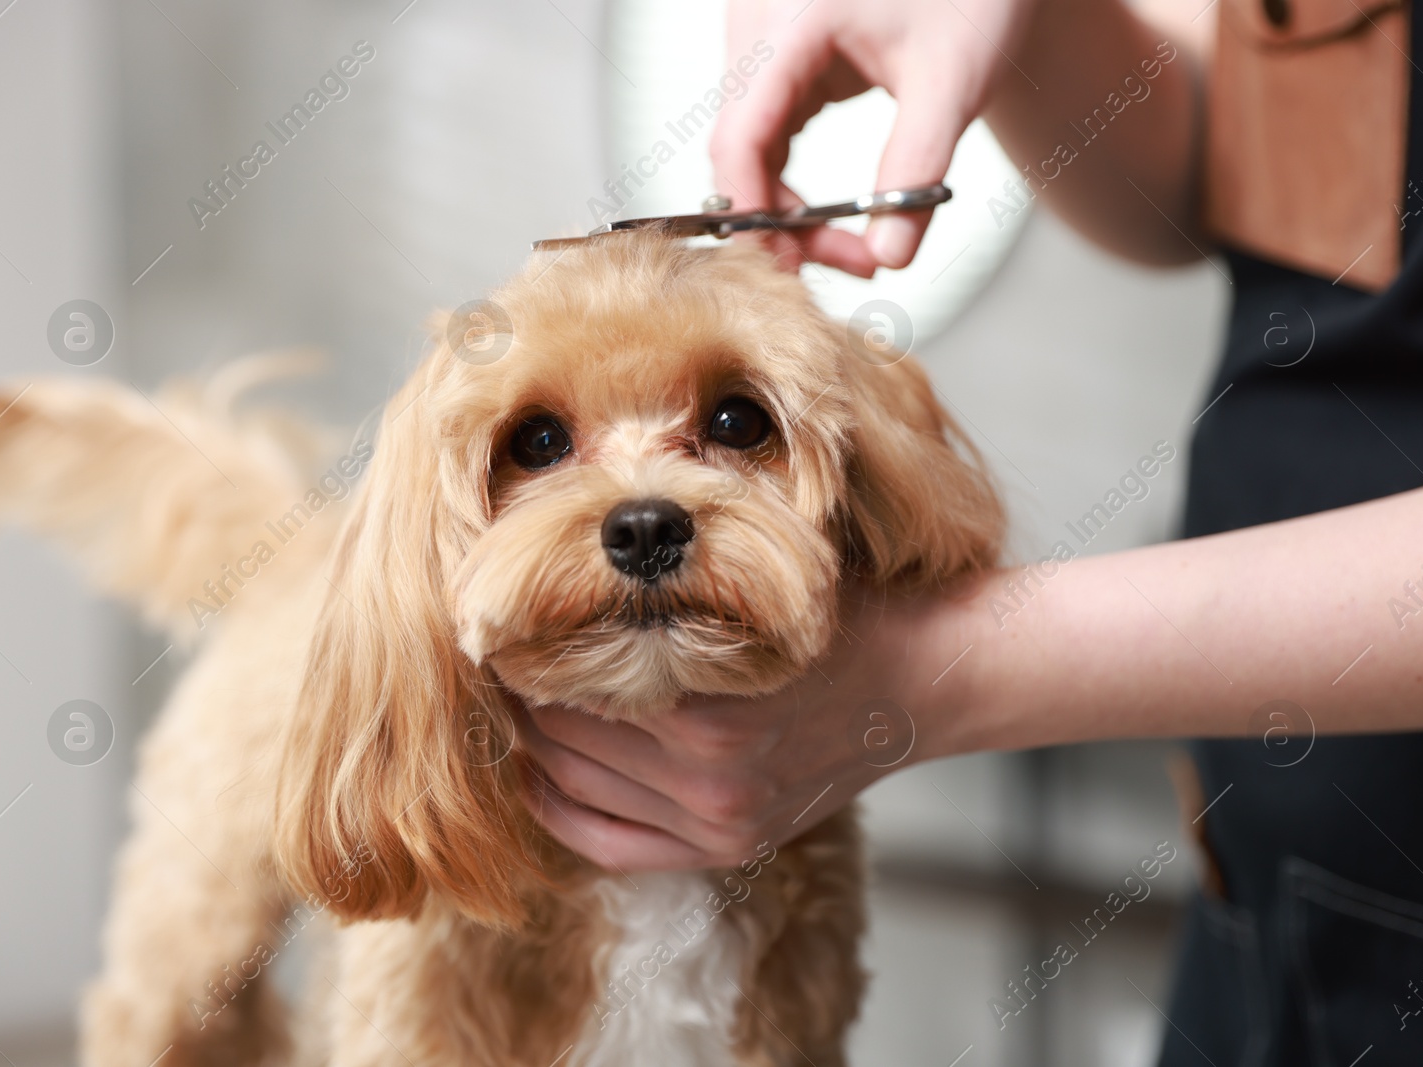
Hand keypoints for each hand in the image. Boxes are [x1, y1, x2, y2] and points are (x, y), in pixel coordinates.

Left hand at [518, 587, 964, 870]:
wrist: (924, 680)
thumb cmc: (841, 611)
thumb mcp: (759, 574)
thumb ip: (674, 576)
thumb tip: (574, 546)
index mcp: (711, 710)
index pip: (570, 679)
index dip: (526, 643)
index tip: (505, 612)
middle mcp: (708, 780)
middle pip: (562, 734)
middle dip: (521, 690)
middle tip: (498, 650)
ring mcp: (717, 823)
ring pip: (573, 785)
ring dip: (531, 742)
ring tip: (514, 696)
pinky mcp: (726, 849)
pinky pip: (605, 842)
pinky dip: (557, 808)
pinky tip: (536, 773)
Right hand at [710, 0, 1042, 275]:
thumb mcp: (951, 84)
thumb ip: (917, 171)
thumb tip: (891, 256)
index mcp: (790, 21)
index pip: (740, 134)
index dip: (752, 210)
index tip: (787, 268)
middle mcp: (759, 26)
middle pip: (738, 150)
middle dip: (782, 221)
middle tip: (852, 263)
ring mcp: (762, 42)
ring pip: (747, 149)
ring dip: (785, 208)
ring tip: (852, 246)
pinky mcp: (778, 59)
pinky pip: (764, 134)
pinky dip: (790, 181)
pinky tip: (831, 214)